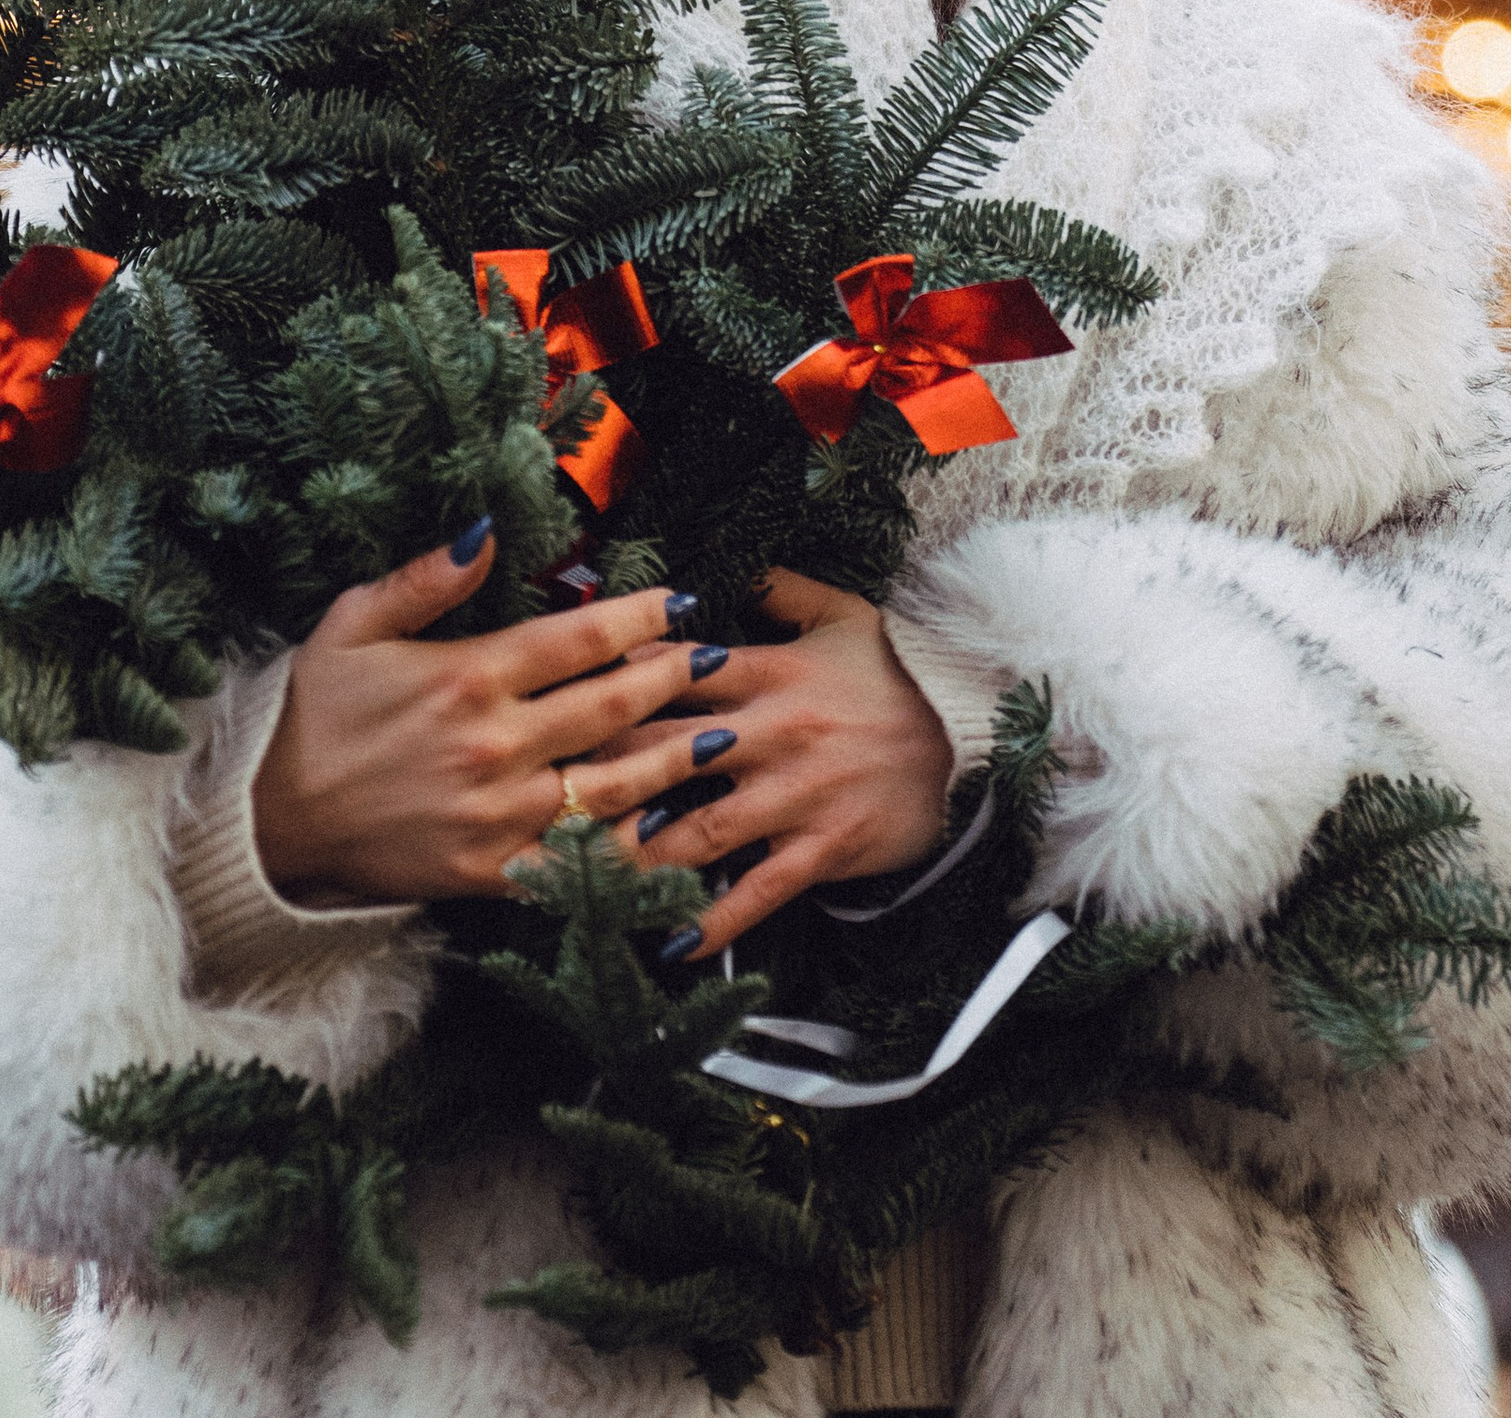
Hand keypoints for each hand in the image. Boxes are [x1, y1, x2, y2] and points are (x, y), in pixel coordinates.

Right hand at [251, 530, 700, 904]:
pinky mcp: (490, 874)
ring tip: (719, 735)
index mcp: (468, 676)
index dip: (642, 618)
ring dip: (673, 761)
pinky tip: (669, 836)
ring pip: (612, 787)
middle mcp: (494, 745)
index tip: (681, 601)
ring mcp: (497, 816)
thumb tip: (491, 529)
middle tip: (716, 657)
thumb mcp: (354, 621)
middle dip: (673, 679)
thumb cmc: (313, 711)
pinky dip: (630, 854)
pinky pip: (578, 865)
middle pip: (611, 708)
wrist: (268, 819)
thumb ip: (428, 576)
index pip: (581, 639)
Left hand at [565, 566, 952, 958]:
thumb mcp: (842, 615)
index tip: (557, 706)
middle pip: (667, 754)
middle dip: (602, 777)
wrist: (971, 735)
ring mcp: (795, 795)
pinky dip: (714, 921)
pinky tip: (672, 943)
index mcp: (767, 672)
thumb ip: (780, 589)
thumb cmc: (899, 674)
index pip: (670, 675)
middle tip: (539, 800)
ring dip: (640, 854)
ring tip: (583, 875)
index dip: (609, 688)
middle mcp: (771, 733)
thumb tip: (732, 566)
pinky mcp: (821, 847)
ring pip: (699, 829)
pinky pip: (758, 889)